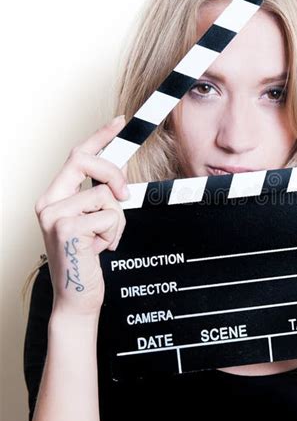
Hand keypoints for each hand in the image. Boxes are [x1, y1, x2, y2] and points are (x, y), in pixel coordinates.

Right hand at [34, 116, 128, 318]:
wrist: (77, 298)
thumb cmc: (86, 260)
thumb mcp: (92, 221)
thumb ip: (98, 196)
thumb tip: (118, 174)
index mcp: (53, 197)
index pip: (76, 156)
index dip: (99, 136)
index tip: (119, 122)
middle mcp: (48, 203)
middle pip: (85, 161)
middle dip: (112, 174)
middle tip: (124, 196)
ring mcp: (54, 216)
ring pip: (105, 196)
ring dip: (116, 221)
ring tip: (103, 241)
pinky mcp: (66, 229)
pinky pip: (110, 216)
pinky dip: (114, 234)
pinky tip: (100, 250)